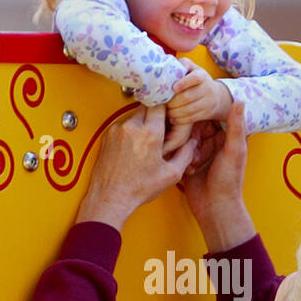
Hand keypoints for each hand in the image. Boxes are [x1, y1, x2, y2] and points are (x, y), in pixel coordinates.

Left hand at [76, 104, 197, 228]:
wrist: (110, 196)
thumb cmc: (138, 188)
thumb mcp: (171, 175)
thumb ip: (186, 154)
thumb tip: (192, 142)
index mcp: (150, 134)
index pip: (160, 104)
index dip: (167, 107)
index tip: (169, 114)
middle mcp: (132, 127)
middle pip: (147, 106)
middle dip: (154, 115)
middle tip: (159, 129)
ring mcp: (117, 129)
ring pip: (134, 115)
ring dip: (141, 123)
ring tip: (145, 143)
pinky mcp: (107, 134)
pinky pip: (122, 124)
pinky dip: (129, 131)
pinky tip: (132, 148)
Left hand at [167, 58, 231, 124]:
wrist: (215, 95)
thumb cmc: (196, 80)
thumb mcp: (192, 69)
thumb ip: (182, 65)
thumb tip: (167, 65)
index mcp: (202, 75)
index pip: (195, 78)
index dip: (184, 83)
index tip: (173, 88)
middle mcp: (207, 88)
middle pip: (188, 97)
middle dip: (173, 102)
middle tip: (164, 103)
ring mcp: (208, 102)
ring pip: (189, 109)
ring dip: (175, 112)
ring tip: (167, 111)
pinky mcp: (207, 113)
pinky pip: (192, 118)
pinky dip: (180, 120)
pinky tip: (172, 118)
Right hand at [179, 99, 247, 222]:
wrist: (215, 207)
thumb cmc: (228, 180)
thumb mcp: (234, 151)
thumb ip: (236, 126)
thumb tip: (240, 100)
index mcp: (225, 137)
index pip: (209, 117)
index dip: (201, 115)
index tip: (192, 113)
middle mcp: (211, 142)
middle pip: (194, 126)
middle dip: (189, 133)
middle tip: (190, 143)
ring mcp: (198, 152)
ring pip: (184, 138)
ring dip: (184, 147)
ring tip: (193, 160)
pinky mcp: (187, 163)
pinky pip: (178, 152)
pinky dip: (180, 157)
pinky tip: (187, 168)